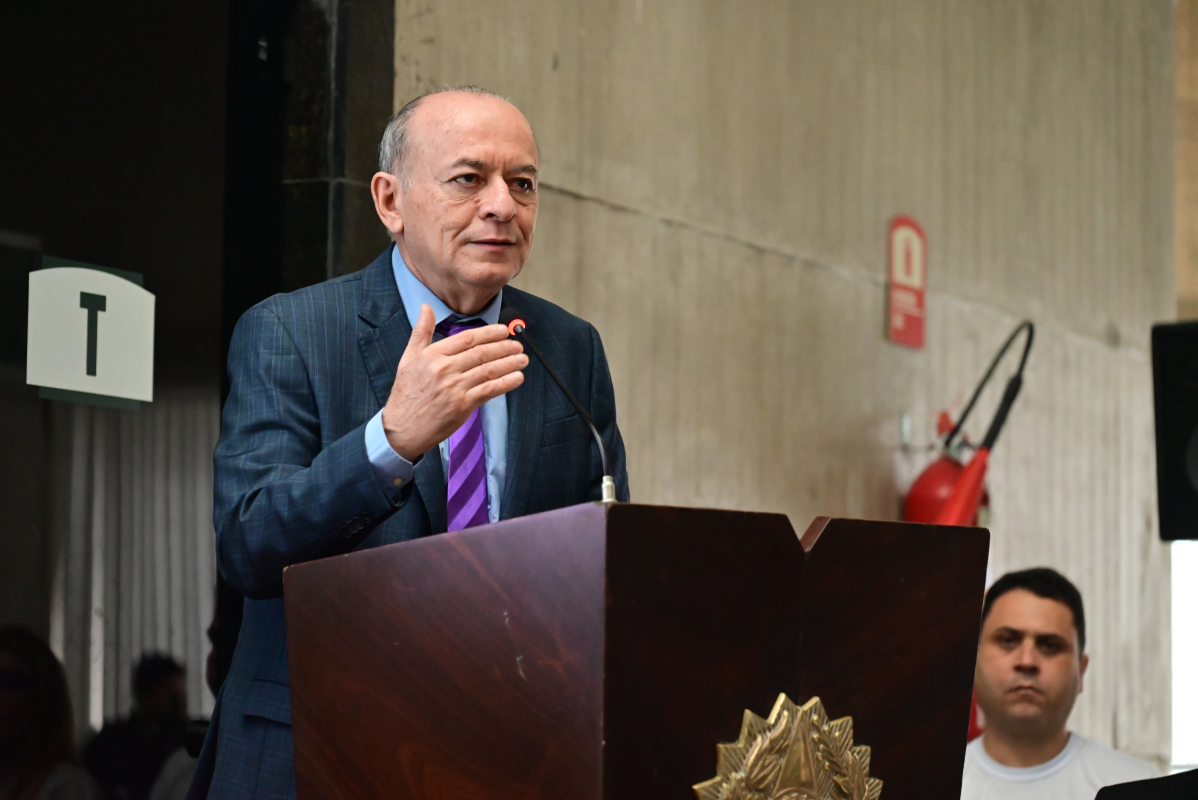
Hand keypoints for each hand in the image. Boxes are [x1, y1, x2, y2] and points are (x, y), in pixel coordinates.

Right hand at [381, 304, 526, 460]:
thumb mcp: (408, 358)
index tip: (503, 331)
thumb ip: (421, 331)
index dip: (488, 333)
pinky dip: (505, 383)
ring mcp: (454, 387)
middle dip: (504, 348)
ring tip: (522, 359)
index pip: (467, 338)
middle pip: (481, 353)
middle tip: (518, 345)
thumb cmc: (406, 393)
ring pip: (488, 370)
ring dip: (509, 363)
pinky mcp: (462, 405)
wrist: (402, 427)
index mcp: (433, 355)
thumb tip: (426, 307)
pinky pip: (489, 390)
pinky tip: (517, 378)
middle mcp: (445, 369)